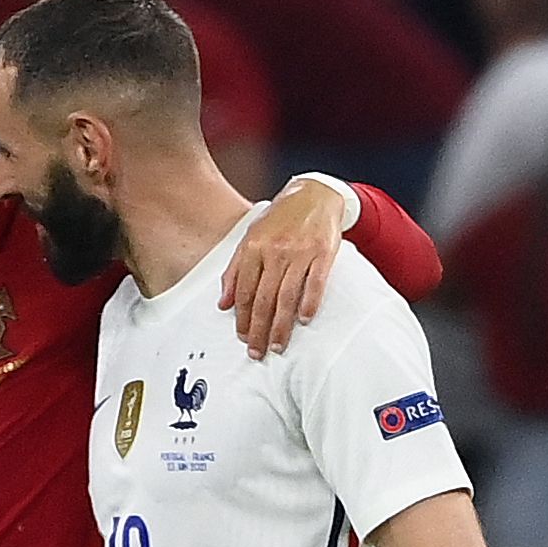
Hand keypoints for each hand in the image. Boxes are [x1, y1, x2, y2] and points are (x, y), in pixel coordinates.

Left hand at [220, 178, 344, 359]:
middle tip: (257, 352)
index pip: (245, 290)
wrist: (314, 194)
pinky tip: (304, 320)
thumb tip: (223, 304)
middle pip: (264, 298)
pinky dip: (309, 303)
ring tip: (277, 345)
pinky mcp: (323, 252)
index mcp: (254, 247)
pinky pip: (316, 283)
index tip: (242, 337)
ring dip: (282, 325)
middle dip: (259, 329)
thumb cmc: (280, 219)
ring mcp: (300, 252)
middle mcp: (275, 250)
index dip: (243, 317)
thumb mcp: (250, 237)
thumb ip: (235, 270)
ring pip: (287, 296)